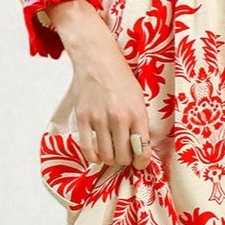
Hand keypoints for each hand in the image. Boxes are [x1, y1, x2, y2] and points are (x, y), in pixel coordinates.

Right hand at [43, 0, 152, 169]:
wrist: (98, 61)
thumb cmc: (121, 79)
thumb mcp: (139, 99)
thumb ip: (140, 123)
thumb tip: (140, 149)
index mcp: (136, 113)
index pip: (142, 149)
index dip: (141, 162)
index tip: (139, 163)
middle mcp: (118, 117)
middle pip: (123, 156)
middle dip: (125, 160)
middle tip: (124, 155)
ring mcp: (98, 118)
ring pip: (106, 155)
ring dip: (110, 159)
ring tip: (112, 153)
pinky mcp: (82, 118)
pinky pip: (87, 148)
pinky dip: (93, 157)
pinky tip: (97, 155)